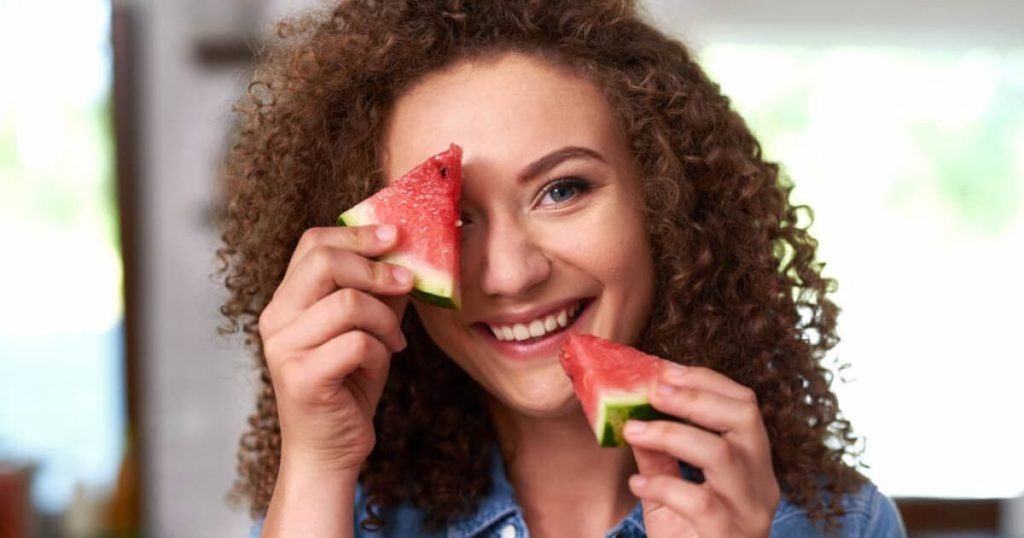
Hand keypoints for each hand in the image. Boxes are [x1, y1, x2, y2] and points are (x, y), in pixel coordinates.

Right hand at [258, 224, 413, 473]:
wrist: (330, 450)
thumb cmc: (349, 386)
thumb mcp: (367, 329)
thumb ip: (378, 292)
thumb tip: (407, 252)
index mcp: (286, 301)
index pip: (313, 244)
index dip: (357, 233)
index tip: (396, 236)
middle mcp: (275, 320)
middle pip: (325, 262)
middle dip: (376, 268)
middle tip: (408, 281)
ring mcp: (283, 349)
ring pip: (348, 303)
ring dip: (385, 320)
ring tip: (393, 340)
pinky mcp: (301, 378)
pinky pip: (356, 343)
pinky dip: (379, 351)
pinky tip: (380, 363)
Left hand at [623, 366, 780, 537]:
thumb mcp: (672, 493)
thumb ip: (659, 456)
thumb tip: (634, 414)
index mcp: (754, 465)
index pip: (745, 405)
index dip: (705, 380)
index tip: (664, 369)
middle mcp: (761, 484)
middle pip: (744, 418)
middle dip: (695, 396)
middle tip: (652, 390)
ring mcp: (749, 511)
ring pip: (722, 455)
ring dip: (671, 434)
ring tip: (633, 430)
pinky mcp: (728, 536)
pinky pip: (698, 502)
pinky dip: (662, 487)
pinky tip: (637, 487)